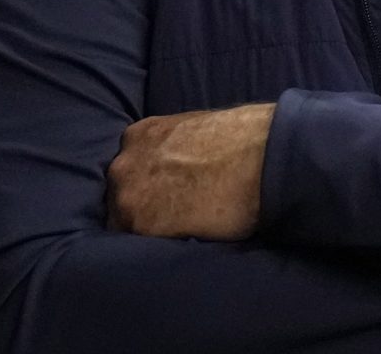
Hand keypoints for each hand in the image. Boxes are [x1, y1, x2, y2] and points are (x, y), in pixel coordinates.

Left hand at [107, 102, 275, 239]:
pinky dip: (154, 249)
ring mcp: (128, 195)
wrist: (261, 157)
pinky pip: (137, 246)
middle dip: (140, 208)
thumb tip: (173, 168)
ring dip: (146, 230)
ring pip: (124, 223)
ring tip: (176, 235)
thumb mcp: (192, 131)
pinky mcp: (141, 225)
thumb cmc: (240, 141)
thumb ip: (170, 149)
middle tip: (170, 218)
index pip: (127, 172)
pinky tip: (179, 244)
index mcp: (137, 136)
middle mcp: (124, 163)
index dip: (144, 189)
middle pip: (119, 197)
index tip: (160, 199)